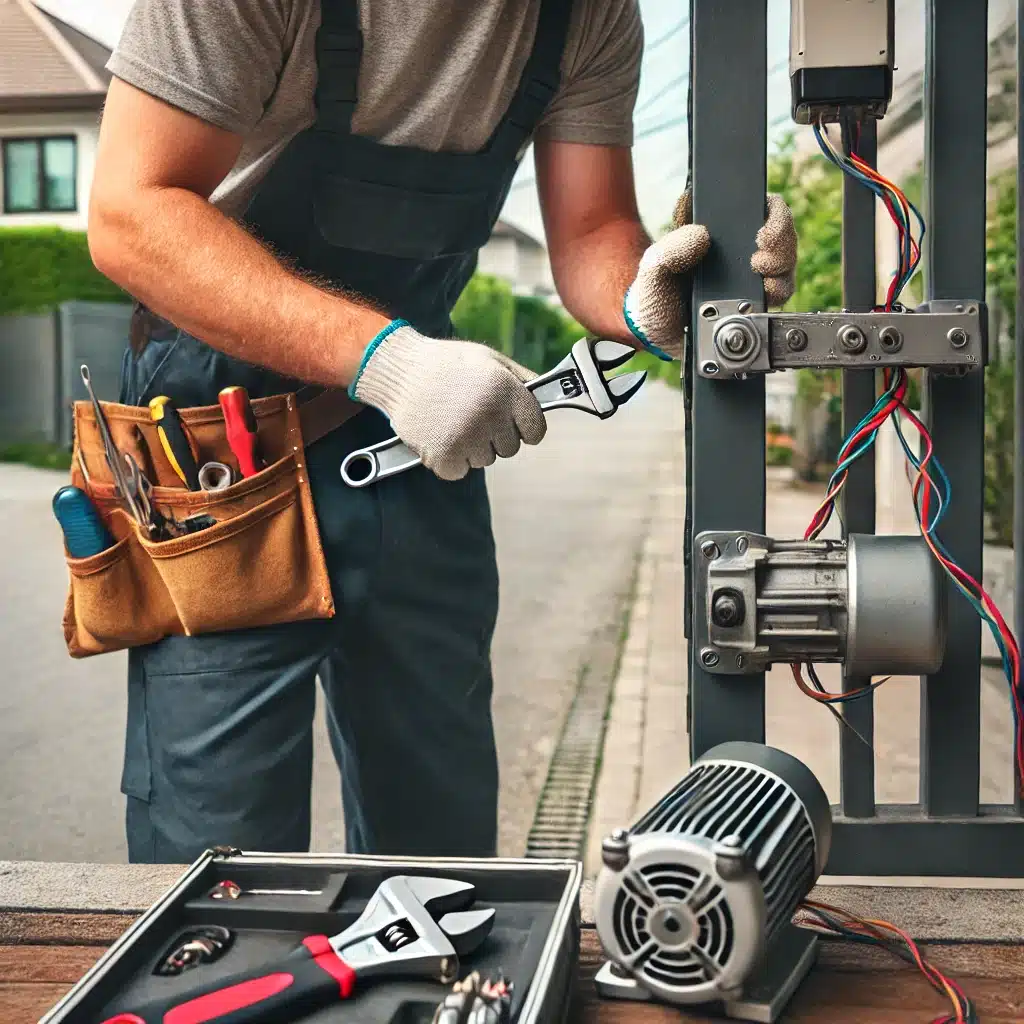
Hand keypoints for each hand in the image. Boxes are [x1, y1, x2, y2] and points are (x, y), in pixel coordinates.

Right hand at [349, 322, 545, 480]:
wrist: (399, 370)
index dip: (525, 428)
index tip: (511, 422)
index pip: (536, 431)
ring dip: (471, 447)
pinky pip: (460, 471)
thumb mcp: (490, 360)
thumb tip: (550, 398)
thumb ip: (522, 380)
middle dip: (494, 435)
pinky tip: (438, 434)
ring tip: (450, 420)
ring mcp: (466, 437)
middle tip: (469, 413)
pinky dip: (449, 460)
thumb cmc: (447, 364)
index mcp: (506, 390)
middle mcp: (489, 414)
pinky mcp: (443, 456)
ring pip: (485, 460)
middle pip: (511, 448)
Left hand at [623, 191, 797, 360]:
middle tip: (762, 251)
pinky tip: (764, 295)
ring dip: (781, 264)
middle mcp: (739, 252)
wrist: (657, 333)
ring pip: (786, 260)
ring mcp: (751, 276)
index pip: (755, 207)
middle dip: (781, 238)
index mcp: (717, 234)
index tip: (761, 228)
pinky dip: (778, 290)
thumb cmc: (654, 295)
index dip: (769, 210)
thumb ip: (669, 250)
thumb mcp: (653, 268)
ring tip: (761, 270)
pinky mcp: (757, 301)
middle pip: (780, 233)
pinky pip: (782, 291)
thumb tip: (700, 235)